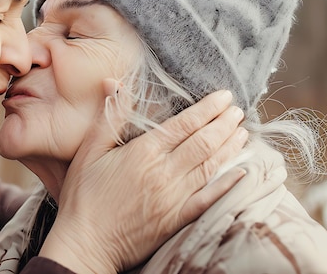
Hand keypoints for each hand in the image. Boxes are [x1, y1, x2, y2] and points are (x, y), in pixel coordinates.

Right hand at [38, 86, 247, 273]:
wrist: (86, 243)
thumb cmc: (83, 196)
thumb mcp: (88, 151)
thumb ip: (108, 116)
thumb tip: (115, 83)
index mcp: (142, 152)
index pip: (184, 124)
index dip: (207, 109)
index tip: (223, 96)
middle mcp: (164, 173)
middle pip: (203, 142)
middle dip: (224, 124)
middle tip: (238, 110)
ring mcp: (173, 198)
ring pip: (210, 167)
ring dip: (230, 147)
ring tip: (243, 132)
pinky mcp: (177, 219)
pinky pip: (209, 199)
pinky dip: (227, 185)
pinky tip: (241, 173)